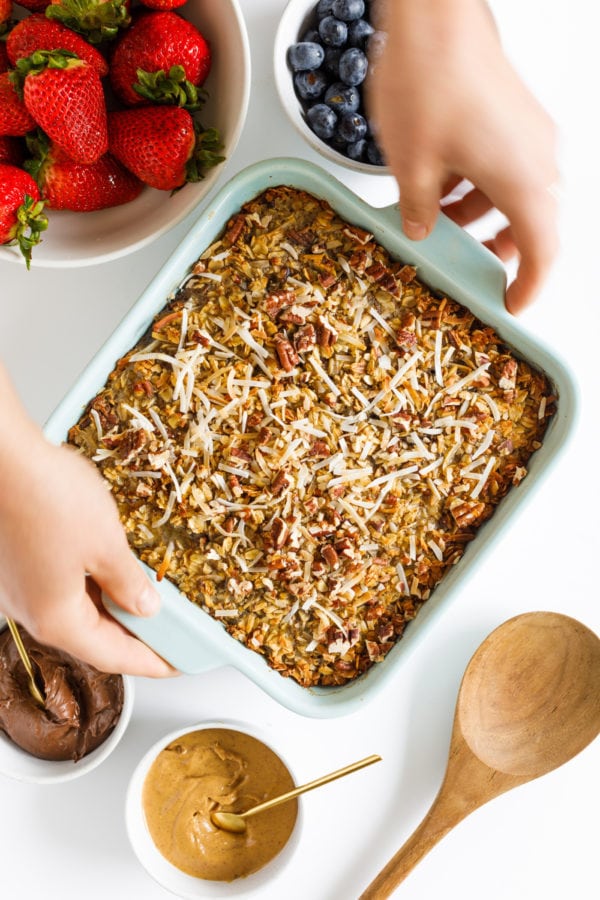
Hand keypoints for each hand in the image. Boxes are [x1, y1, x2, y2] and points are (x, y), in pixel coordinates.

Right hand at [0, 370, 175, 676]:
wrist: (2, 456)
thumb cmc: (47, 497)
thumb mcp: (107, 543)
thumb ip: (128, 582)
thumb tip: (144, 606)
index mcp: (55, 619)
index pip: (112, 656)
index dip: (149, 662)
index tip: (176, 664)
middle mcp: (31, 611)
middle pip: (90, 637)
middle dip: (131, 637)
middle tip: (168, 633)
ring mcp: (20, 588)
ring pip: (74, 611)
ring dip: (111, 609)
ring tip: (147, 599)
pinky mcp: (17, 563)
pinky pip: (59, 587)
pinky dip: (91, 587)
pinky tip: (112, 568)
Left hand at [367, 0, 558, 313]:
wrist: (434, 15)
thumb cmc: (428, 81)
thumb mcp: (410, 166)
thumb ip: (417, 212)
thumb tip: (420, 230)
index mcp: (522, 181)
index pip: (543, 251)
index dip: (529, 286)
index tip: (511, 304)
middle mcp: (537, 158)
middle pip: (532, 222)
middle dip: (497, 248)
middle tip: (464, 262)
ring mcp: (530, 132)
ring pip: (515, 192)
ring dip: (481, 215)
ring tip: (437, 220)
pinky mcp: (517, 114)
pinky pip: (506, 163)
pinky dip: (479, 184)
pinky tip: (441, 184)